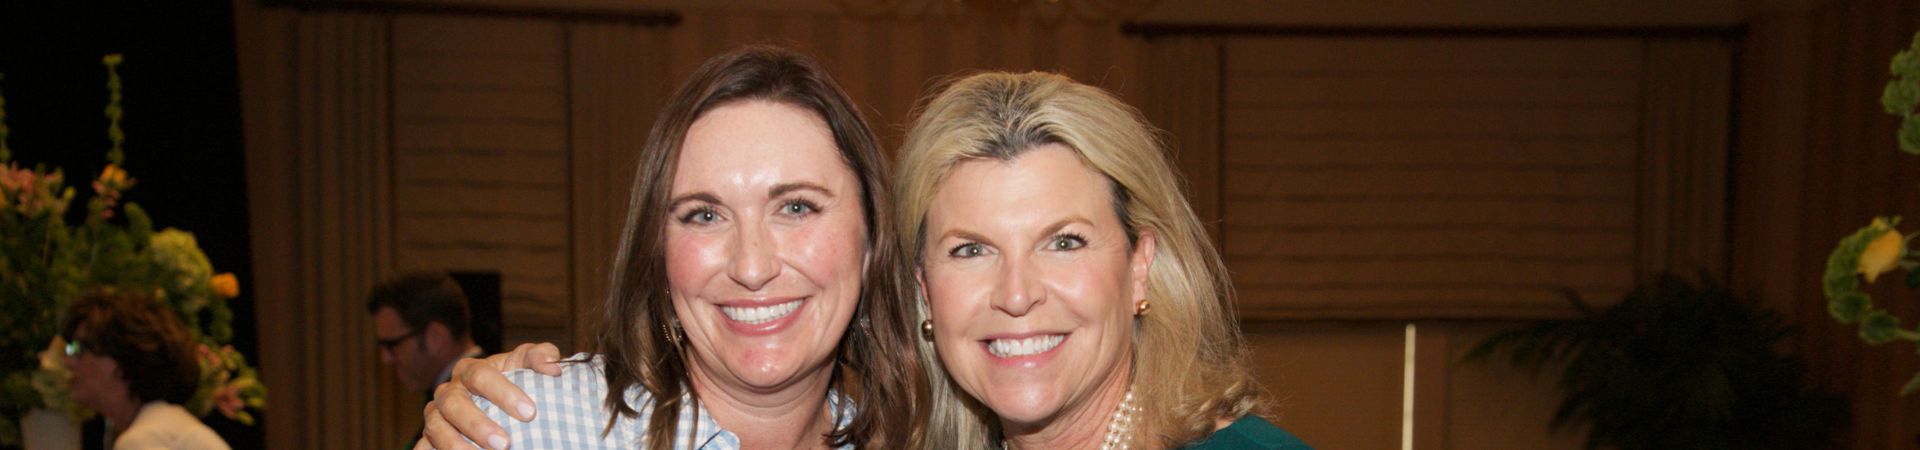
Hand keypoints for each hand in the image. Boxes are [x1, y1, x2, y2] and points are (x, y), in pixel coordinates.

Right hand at [421, 342, 562, 449]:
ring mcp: (435, 416)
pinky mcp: (429, 438)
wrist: (493, 402)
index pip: (481, 376)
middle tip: (504, 443)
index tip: (529, 412)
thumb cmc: (512, 380)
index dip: (503, 393)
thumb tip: (552, 364)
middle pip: (454, 404)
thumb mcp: (525, 364)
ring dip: (457, 445)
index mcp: (470, 370)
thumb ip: (540, 356)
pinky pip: (424, 447)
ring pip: (436, 428)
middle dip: (477, 425)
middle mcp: (448, 392)